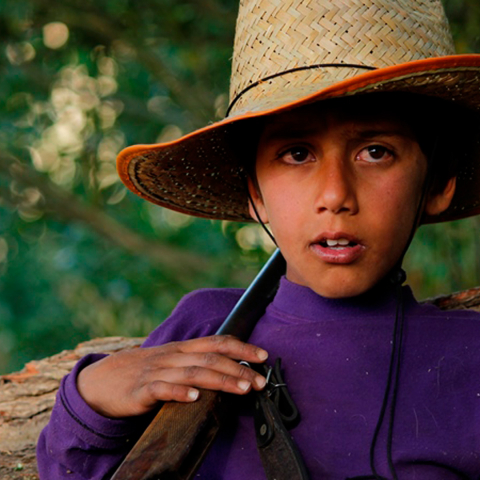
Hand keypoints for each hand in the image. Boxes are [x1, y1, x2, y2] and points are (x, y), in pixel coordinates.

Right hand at [77, 335, 267, 417]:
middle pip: (210, 358)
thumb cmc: (142, 371)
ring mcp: (157, 371)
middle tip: (259, 381)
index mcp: (182, 349)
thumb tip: (228, 368)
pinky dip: (179, 392)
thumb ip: (194, 362)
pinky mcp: (141, 390)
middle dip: (238, 368)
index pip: (217, 342)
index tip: (262, 356)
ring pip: (193, 372)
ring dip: (220, 379)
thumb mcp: (170, 361)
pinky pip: (161, 388)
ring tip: (240, 388)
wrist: (100, 380)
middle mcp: (173, 356)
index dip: (241, 347)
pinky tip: (193, 397)